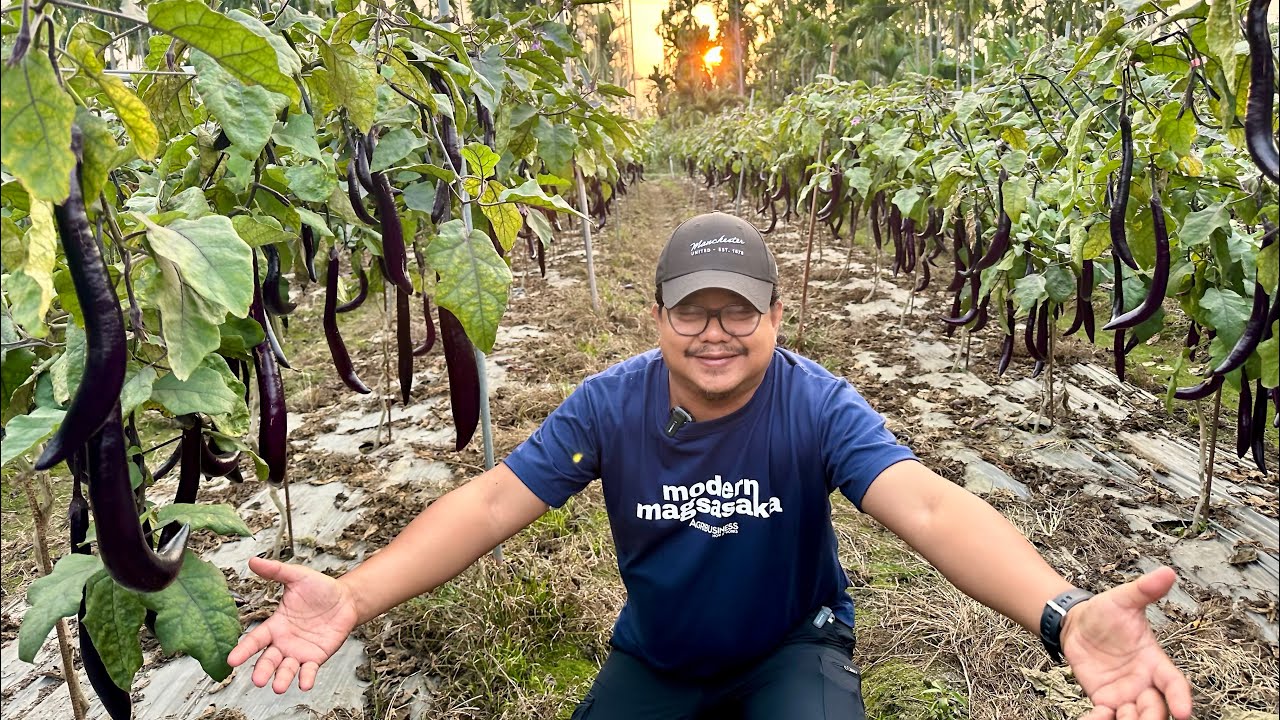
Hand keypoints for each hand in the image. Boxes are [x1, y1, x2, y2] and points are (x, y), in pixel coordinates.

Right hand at [227, 556, 359, 693]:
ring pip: (287, 669)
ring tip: (278, 686)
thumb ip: (275, 571)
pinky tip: (304, 684)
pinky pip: (309, 670)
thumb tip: (252, 560)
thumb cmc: (319, 588)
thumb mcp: (297, 577)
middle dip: (262, 670)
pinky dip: (306, 678)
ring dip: (282, 678)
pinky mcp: (317, 657)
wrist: (345, 598)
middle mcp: (284, 642)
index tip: (232, 660)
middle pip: (269, 659)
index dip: (243, 650)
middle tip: (257, 680)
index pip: (255, 640)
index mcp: (275, 625)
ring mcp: (299, 652)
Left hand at [1064, 566, 1192, 719]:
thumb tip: (1167, 571)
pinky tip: (1095, 718)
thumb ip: (1144, 590)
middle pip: (1157, 709)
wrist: (1076, 624)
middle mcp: (1144, 682)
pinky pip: (1107, 718)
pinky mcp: (1103, 700)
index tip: (1183, 711)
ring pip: (1135, 717)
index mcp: (1154, 661)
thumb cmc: (1104, 612)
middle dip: (1153, 717)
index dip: (1179, 697)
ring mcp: (1124, 693)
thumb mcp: (1123, 599)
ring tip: (1118, 714)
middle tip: (1140, 716)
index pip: (1173, 683)